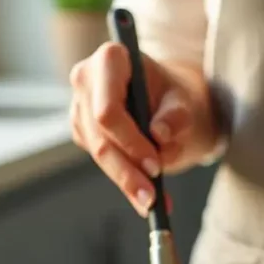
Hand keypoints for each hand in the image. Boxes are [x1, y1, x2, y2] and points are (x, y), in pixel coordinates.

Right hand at [69, 42, 196, 216]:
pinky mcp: (82, 131)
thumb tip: (160, 135)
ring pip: (99, 154)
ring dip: (127, 182)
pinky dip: (126, 181)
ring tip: (153, 203)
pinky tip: (144, 196)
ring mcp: (79, 107)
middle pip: (101, 137)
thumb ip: (176, 115)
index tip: (155, 165)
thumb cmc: (172, 92)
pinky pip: (103, 162)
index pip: (108, 110)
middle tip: (152, 198)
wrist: (164, 97)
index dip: (130, 142)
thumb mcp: (183, 99)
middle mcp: (86, 80)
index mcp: (110, 60)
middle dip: (127, 171)